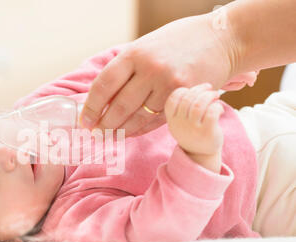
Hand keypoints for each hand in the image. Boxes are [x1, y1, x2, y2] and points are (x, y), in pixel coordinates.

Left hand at [80, 12, 236, 136]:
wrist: (222, 39)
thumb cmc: (179, 42)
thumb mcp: (146, 46)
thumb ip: (126, 69)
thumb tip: (101, 98)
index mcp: (135, 53)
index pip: (104, 85)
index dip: (91, 107)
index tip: (84, 121)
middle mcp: (150, 69)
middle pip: (118, 106)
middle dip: (103, 124)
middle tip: (96, 134)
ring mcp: (169, 85)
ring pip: (137, 118)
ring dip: (121, 131)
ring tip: (111, 136)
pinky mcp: (184, 98)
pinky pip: (156, 120)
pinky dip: (141, 129)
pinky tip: (131, 133)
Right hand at [165, 83, 223, 170]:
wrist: (200, 155)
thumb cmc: (192, 132)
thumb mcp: (181, 121)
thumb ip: (184, 105)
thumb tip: (198, 85)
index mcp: (172, 120)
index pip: (172, 99)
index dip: (183, 90)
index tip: (192, 90)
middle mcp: (180, 124)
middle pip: (188, 99)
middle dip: (200, 90)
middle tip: (209, 89)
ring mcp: (193, 129)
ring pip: (200, 104)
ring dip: (210, 96)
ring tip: (215, 95)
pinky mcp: (207, 132)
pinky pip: (212, 112)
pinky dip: (217, 106)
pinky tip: (219, 109)